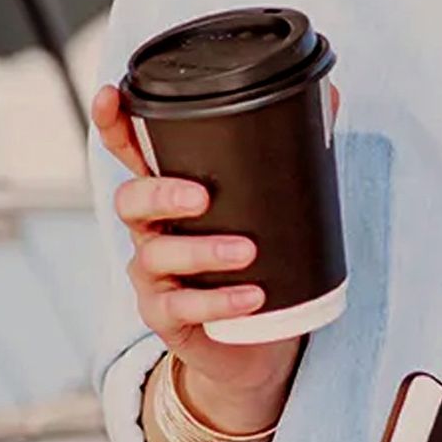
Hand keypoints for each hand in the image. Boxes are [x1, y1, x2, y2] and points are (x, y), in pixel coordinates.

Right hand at [90, 77, 342, 430]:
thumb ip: (292, 153)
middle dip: (160, 193)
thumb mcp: (269, 209)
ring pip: (156, 255)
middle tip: (202, 197)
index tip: (110, 96)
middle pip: (129, 201)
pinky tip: (252, 298)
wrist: (256, 346)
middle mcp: (150, 231)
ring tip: (247, 252)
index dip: (113, 124)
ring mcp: (153, 276)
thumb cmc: (257, 264)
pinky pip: (181, 308)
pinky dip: (219, 301)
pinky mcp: (165, 319)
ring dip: (202, 251)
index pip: (130, 153)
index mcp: (169, 195)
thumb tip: (331, 95)